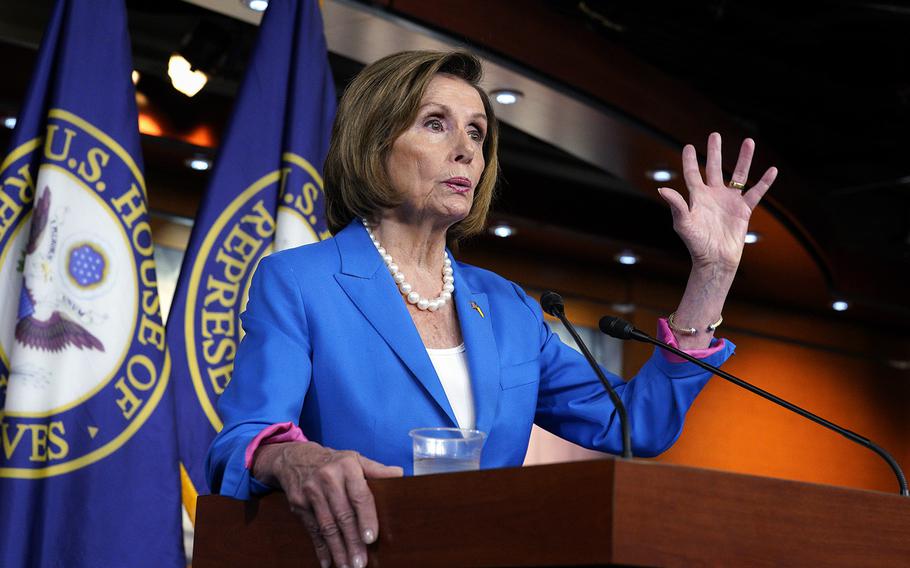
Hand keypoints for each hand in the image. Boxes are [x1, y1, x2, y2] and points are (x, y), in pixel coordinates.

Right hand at [252, 442, 402, 567]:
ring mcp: (311, 492)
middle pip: (342, 515)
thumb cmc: (334, 462)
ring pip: (327, 526)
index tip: (371, 538)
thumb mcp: (355, 459)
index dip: (366, 518)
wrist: (295, 458)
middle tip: (361, 561)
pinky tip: (328, 562)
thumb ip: (376, 470)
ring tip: (347, 566)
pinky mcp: (298, 505)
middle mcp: (327, 478)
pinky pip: (312, 530)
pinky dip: (320, 548)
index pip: (359, 495)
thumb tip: (399, 474)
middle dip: (352, 541)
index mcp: (347, 467)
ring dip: (337, 549)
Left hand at [657, 132, 776, 271]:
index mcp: (697, 197)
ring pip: (738, 175)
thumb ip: (676, 205)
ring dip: (743, 159)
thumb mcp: (683, 223)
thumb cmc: (696, 243)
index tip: (688, 146)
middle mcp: (713, 195)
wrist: (715, 259)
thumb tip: (663, 189)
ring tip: (749, 141)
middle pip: (714, 168)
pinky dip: (764, 182)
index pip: (692, 174)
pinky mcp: (743, 210)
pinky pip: (756, 192)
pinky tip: (772, 170)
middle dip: (715, 152)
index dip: (689, 160)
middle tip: (715, 134)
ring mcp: (729, 201)